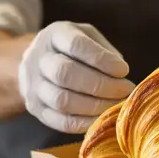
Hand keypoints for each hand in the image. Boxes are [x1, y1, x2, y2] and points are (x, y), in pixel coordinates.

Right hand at [18, 22, 135, 132]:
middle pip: (65, 74)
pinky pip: (60, 121)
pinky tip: (102, 118)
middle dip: (101, 85)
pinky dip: (85, 123)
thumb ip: (104, 51)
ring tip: (116, 106)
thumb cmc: (72, 49)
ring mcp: (33, 85)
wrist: (37, 64)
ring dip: (95, 106)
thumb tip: (121, 75)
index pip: (76, 45)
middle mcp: (38, 58)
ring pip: (62, 100)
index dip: (102, 59)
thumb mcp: (88, 37)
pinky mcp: (35, 108)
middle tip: (125, 91)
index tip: (124, 70)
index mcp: (54, 35)